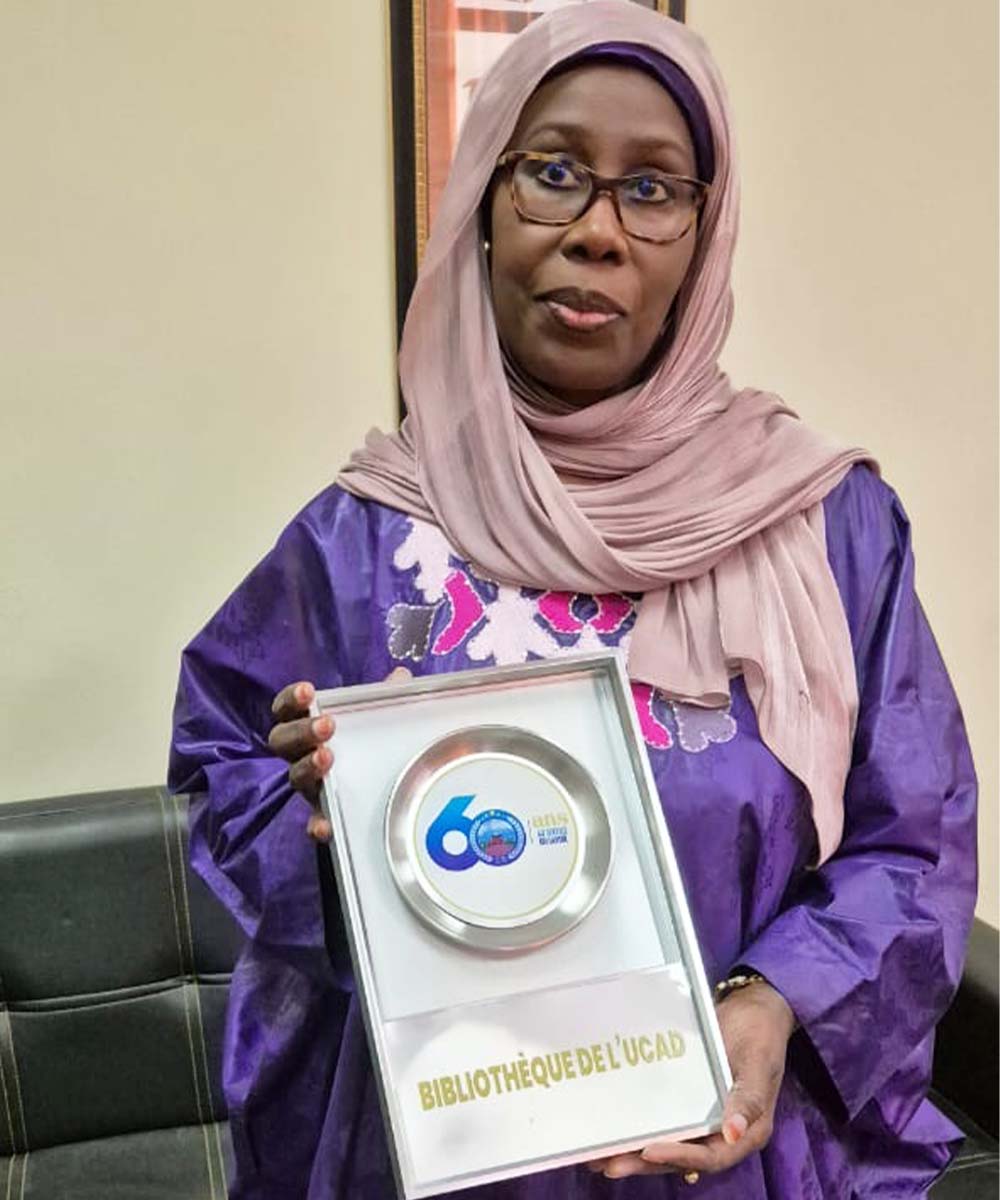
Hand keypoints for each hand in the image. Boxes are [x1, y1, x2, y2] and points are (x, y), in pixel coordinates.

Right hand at [268, 668, 411, 841]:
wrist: (381, 787)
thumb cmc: (367, 742)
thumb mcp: (378, 717)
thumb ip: (385, 696)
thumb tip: (402, 676)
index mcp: (309, 727)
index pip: (286, 709)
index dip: (291, 699)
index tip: (309, 690)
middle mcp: (303, 755)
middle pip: (282, 741)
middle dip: (301, 731)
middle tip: (326, 725)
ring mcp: (312, 786)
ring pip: (295, 777)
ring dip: (308, 766)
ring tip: (328, 758)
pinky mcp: (326, 815)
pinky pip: (314, 822)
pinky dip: (317, 824)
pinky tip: (326, 825)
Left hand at [587, 979, 794, 1180]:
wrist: (753, 1009)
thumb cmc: (760, 1034)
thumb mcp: (758, 1064)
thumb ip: (748, 1100)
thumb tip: (732, 1133)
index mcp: (746, 1131)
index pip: (710, 1156)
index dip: (679, 1156)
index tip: (648, 1152)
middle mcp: (723, 1133)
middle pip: (682, 1157)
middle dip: (645, 1163)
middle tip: (610, 1165)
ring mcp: (705, 1118)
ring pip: (669, 1144)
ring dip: (637, 1153)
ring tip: (600, 1159)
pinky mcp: (689, 1103)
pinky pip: (665, 1121)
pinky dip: (642, 1130)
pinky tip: (615, 1133)